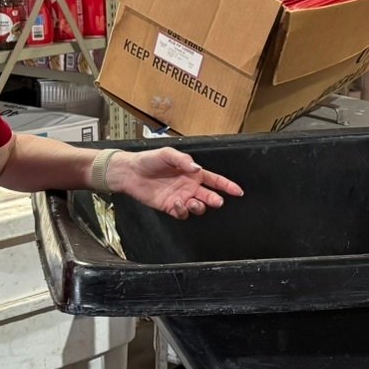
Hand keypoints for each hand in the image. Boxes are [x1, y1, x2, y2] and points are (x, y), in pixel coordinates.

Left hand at [107, 147, 243, 219]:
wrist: (130, 173)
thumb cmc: (149, 160)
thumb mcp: (167, 154)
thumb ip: (183, 161)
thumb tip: (197, 168)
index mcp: (193, 173)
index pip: (215, 180)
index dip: (227, 186)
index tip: (238, 191)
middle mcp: (189, 186)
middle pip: (209, 196)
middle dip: (215, 200)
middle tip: (216, 201)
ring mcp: (181, 197)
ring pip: (198, 207)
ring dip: (198, 206)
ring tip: (192, 202)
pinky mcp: (171, 207)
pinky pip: (182, 214)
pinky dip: (183, 211)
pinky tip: (178, 204)